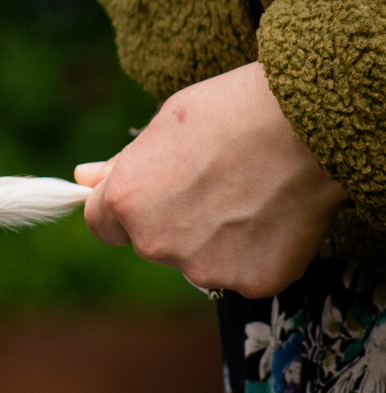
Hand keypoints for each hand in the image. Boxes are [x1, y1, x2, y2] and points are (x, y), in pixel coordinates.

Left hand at [75, 62, 345, 298]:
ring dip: (218, 241)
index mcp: (126, 202)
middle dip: (176, 222)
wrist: (309, 123)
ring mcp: (204, 267)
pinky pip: (246, 272)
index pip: (104, 225)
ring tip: (253, 195)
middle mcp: (156, 242)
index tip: (158, 195)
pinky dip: (260, 253)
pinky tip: (276, 216)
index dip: (130, 210)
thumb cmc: (233, 111)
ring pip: (200, 261)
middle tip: (219, 184)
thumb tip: (82, 178)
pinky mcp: (252, 281)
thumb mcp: (165, 125)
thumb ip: (122, 164)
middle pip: (153, 243)